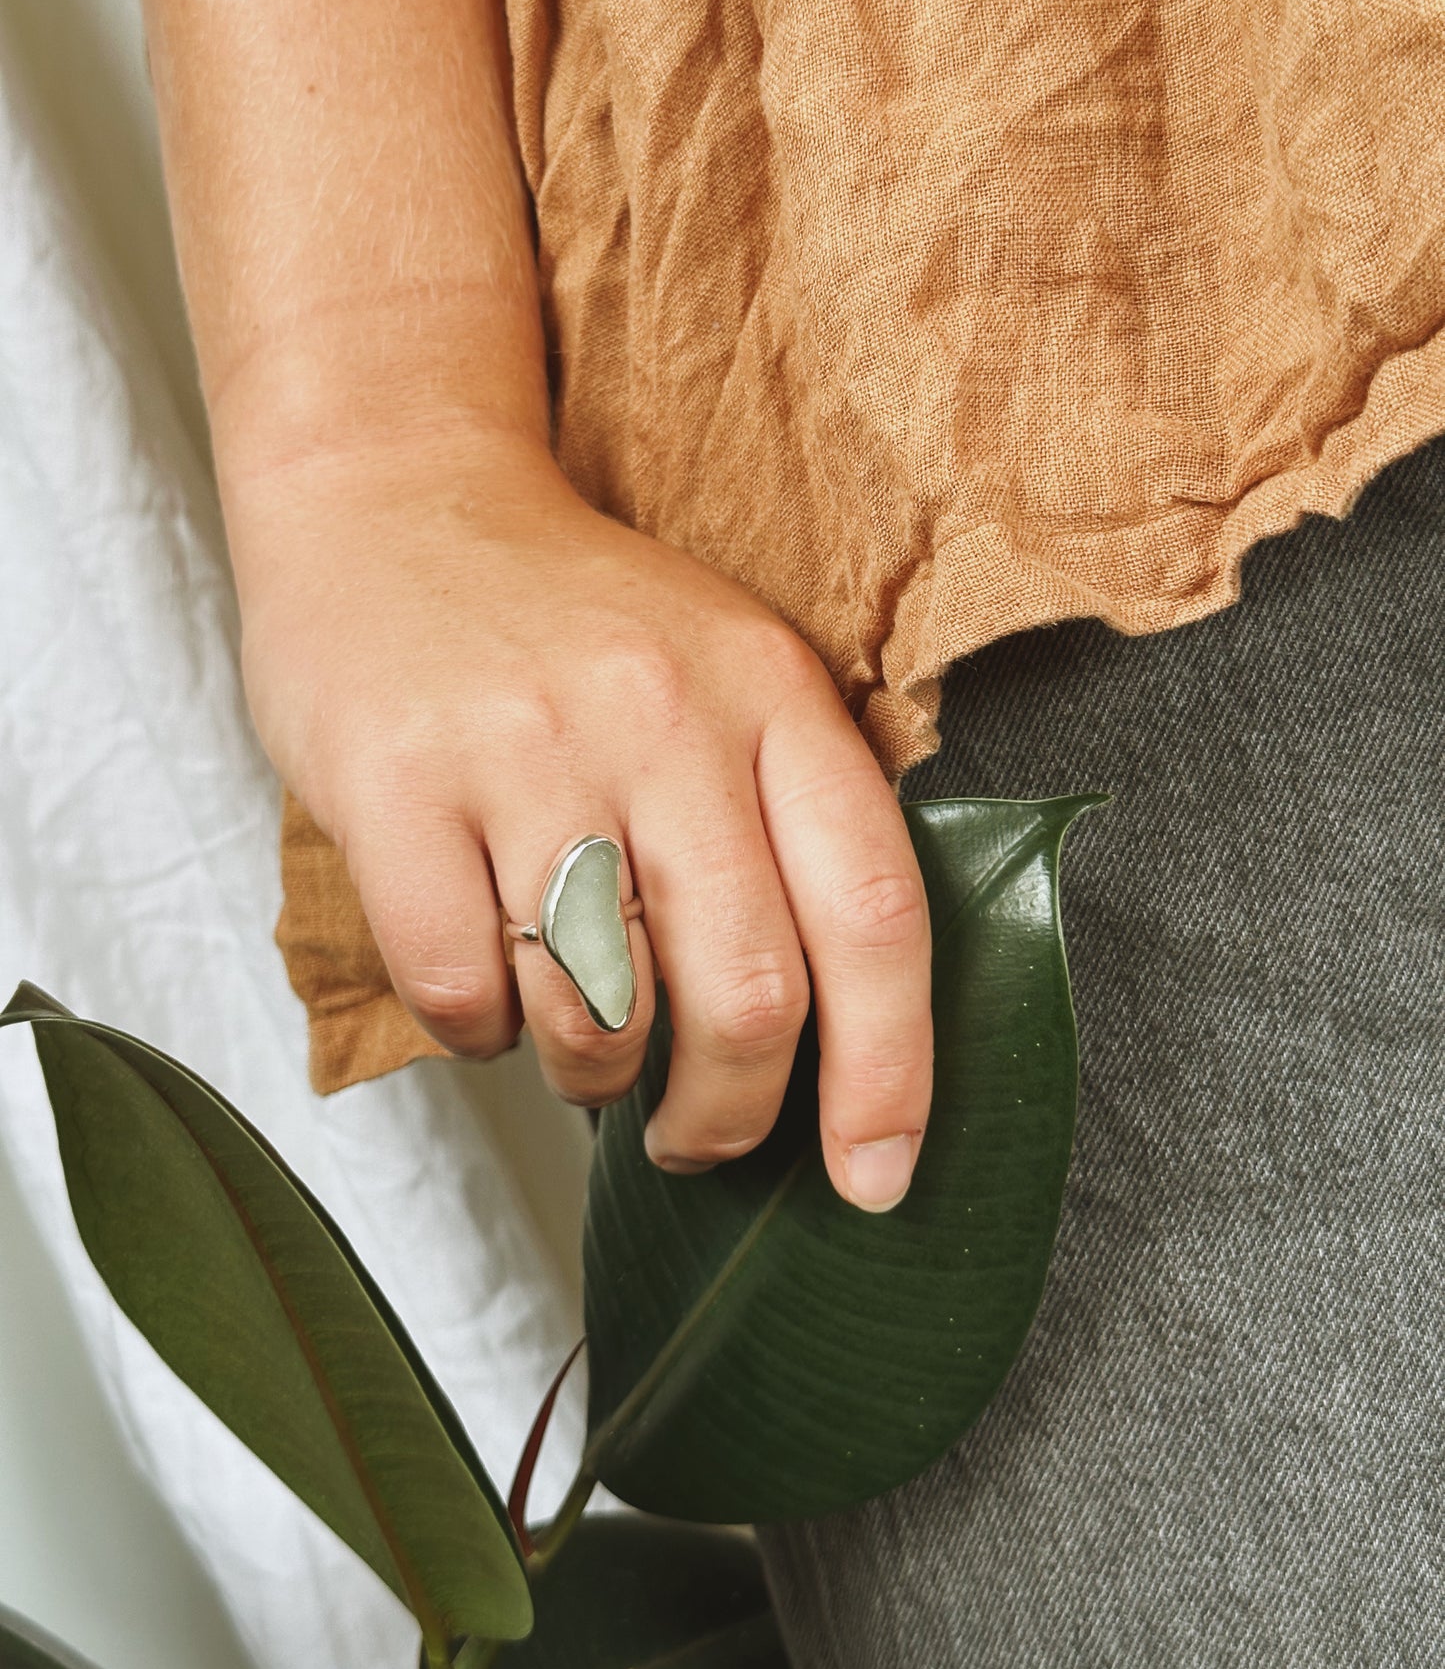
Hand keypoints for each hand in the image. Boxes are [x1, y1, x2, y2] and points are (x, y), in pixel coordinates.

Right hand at [230, 422, 933, 1212]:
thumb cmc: (574, 618)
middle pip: (746, 997)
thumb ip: (789, 815)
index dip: (892, 1073)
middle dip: (730, 1117)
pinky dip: (481, 1035)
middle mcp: (665, 715)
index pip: (874, 913)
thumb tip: (836, 1040)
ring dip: (596, 1076)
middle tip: (700, 1137)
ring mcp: (526, 748)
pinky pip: (459, 992)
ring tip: (582, 1039)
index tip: (878, 1177)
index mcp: (771, 691)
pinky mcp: (396, 782)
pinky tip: (485, 989)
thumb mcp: (725, 667)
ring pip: (598, 1015)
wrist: (397, 492)